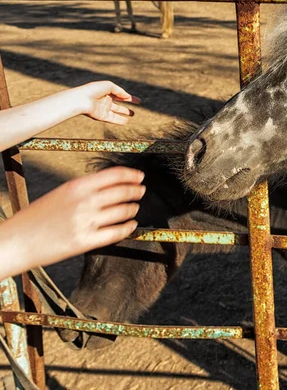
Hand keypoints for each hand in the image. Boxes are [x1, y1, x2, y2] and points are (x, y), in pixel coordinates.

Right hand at [0, 167, 145, 276]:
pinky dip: (128, 227)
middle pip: (122, 192)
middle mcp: (83, 201)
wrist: (16, 241)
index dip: (131, 175)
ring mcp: (86, 222)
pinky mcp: (86, 241)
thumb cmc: (35, 218)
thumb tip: (108, 187)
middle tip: (141, 191)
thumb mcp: (59, 194)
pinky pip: (116, 232)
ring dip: (132, 208)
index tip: (140, 176)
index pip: (113, 175)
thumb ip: (83, 190)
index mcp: (76, 186)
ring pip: (122, 211)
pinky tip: (130, 225)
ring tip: (134, 207)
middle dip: (135, 191)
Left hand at [73, 81, 140, 124]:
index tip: (138, 101)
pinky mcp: (102, 116)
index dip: (129, 97)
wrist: (82, 100)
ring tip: (133, 114)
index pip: (120, 94)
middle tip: (135, 108)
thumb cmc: (93, 90)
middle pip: (118, 104)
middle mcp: (105, 100)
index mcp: (106, 92)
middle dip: (127, 106)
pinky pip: (113, 119)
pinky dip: (120, 120)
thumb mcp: (109, 86)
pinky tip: (126, 121)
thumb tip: (127, 96)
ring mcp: (104, 109)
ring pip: (117, 112)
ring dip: (125, 113)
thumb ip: (120, 91)